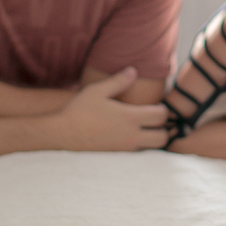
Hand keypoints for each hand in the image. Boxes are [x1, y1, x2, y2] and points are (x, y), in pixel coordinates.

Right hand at [49, 68, 167, 150]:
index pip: (161, 116)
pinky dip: (141, 144)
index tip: (155, 105)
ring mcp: (125, 147)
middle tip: (154, 119)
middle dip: (163, 128)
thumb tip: (133, 70)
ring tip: (145, 127)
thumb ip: (119, 81)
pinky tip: (130, 134)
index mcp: (130, 117)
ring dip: (153, 138)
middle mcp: (131, 135)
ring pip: (152, 148)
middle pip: (163, 137)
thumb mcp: (98, 90)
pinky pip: (138, 152)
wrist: (63, 133)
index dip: (162, 109)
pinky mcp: (117, 154)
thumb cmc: (79, 110)